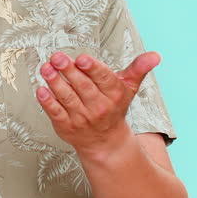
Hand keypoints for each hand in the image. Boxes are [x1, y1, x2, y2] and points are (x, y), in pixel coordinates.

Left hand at [35, 50, 160, 153]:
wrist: (106, 141)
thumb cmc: (114, 107)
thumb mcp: (129, 87)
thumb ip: (138, 69)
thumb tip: (155, 55)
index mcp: (114, 94)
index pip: (103, 79)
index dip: (91, 68)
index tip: (81, 58)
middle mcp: (99, 107)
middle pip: (83, 87)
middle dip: (69, 71)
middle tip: (57, 57)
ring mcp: (82, 118)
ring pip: (68, 98)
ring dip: (55, 83)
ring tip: (46, 68)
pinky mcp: (66, 126)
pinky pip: (56, 113)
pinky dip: (48, 102)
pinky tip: (41, 89)